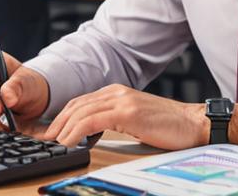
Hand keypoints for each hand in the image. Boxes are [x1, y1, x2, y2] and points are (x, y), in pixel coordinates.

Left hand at [40, 84, 207, 150]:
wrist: (193, 123)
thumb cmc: (168, 126)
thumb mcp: (135, 119)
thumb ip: (114, 120)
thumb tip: (90, 135)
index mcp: (117, 92)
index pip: (80, 102)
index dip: (62, 117)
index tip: (50, 134)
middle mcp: (116, 92)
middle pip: (76, 105)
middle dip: (56, 123)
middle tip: (44, 141)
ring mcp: (122, 100)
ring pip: (81, 112)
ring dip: (62, 129)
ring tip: (53, 145)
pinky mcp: (127, 112)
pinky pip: (92, 121)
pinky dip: (76, 132)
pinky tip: (69, 143)